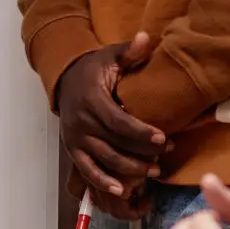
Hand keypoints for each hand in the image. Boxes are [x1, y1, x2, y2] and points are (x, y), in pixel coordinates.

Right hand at [55, 33, 167, 213]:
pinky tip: (121, 191)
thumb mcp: (110, 56)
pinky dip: (102, 182)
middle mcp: (81, 121)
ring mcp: (76, 138)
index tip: (163, 139)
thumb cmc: (94, 69)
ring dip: (129, 170)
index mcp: (92, 99)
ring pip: (104, 159)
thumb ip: (129, 51)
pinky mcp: (73, 149)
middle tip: (165, 156)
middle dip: (142, 153)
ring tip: (153, 172)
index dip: (141, 133)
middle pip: (114, 144)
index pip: (118, 121)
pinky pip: (87, 170)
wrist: (65, 79)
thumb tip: (145, 37)